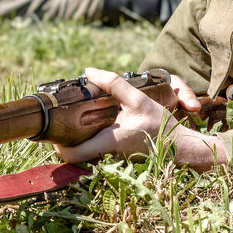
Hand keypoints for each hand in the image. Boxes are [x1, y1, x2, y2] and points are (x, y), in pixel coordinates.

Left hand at [53, 68, 226, 170]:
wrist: (180, 147)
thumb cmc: (160, 125)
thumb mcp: (138, 99)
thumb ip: (114, 84)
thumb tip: (89, 71)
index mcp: (109, 141)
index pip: (74, 155)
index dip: (58, 148)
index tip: (51, 137)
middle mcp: (108, 156)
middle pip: (76, 157)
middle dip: (65, 144)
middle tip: (58, 127)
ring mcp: (113, 161)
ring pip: (86, 157)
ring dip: (78, 143)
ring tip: (72, 126)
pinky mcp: (118, 160)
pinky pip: (98, 155)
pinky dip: (91, 144)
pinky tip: (92, 130)